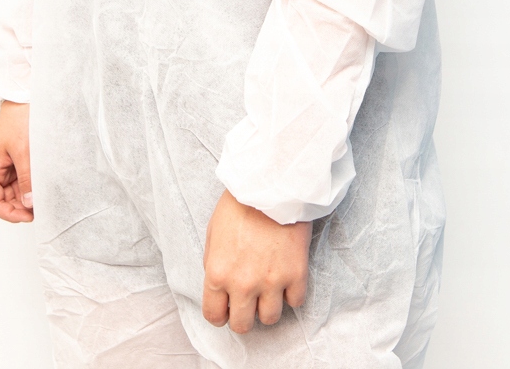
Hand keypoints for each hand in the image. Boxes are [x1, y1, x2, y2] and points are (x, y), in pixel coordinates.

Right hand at [0, 101, 32, 222]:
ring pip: (15, 191)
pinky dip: (32, 185)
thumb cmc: (18, 119)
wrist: (25, 99)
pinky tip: (43, 187)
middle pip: (5, 200)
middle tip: (41, 210)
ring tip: (44, 199)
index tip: (29, 217)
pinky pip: (23, 179)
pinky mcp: (19, 160)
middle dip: (21, 207)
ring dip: (27, 197)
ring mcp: (8, 166)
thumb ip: (26, 178)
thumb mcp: (23, 150)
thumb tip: (29, 202)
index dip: (10, 214)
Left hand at [202, 189, 311, 333]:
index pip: (214, 316)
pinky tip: (287, 278)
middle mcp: (243, 284)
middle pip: (243, 326)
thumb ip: (214, 264)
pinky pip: (295, 302)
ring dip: (269, 306)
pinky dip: (292, 294)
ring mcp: (271, 281)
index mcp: (218, 274)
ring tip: (269, 289)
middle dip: (244, 316)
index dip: (220, 314)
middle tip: (249, 301)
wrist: (271, 183)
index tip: (227, 308)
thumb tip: (221, 285)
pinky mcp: (296, 274)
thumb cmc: (240, 203)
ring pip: (270, 319)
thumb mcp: (213, 233)